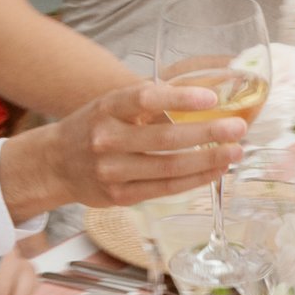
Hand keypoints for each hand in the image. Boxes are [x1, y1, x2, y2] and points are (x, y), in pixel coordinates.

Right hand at [27, 81, 245, 211]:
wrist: (56, 164)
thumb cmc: (94, 127)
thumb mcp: (112, 104)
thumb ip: (148, 103)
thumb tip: (204, 99)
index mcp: (107, 108)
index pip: (145, 99)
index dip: (180, 98)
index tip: (212, 99)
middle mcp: (107, 139)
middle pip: (165, 138)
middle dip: (208, 133)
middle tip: (238, 127)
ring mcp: (112, 171)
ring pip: (169, 168)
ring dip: (208, 161)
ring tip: (235, 151)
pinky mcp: (121, 196)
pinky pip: (165, 189)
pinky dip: (195, 180)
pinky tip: (215, 171)